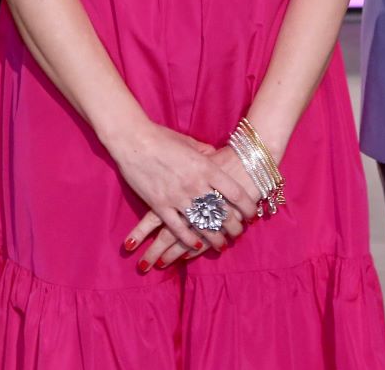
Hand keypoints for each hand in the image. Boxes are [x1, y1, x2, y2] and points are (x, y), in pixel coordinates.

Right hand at [109, 125, 258, 270]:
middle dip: (234, 226)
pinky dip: (189, 239)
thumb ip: (205, 154)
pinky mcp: (159, 205)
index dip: (247, 206)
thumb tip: (215, 157)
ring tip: (222, 245)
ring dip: (214, 237)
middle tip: (239, 233)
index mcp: (205, 166)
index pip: (235, 192)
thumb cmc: (162, 137)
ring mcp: (177, 196)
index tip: (251, 214)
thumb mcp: (190, 143)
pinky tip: (197, 246)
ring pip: (202, 224)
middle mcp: (195, 184)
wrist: (133, 139)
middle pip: (222, 212)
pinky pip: (177, 228)